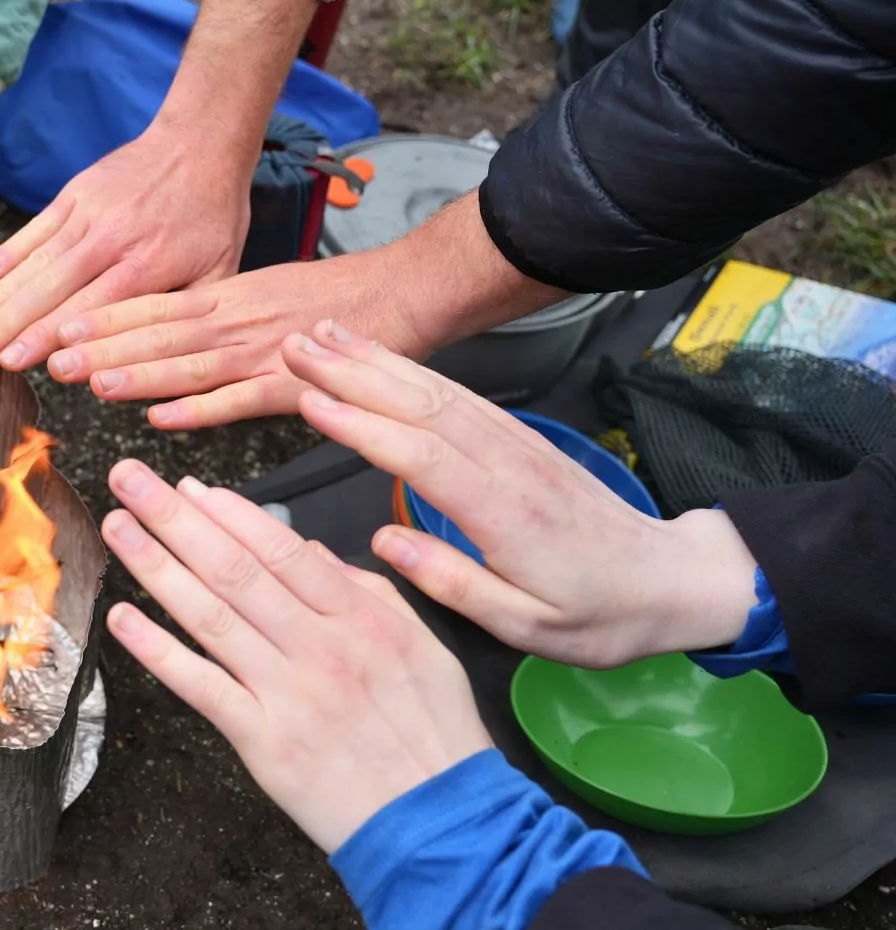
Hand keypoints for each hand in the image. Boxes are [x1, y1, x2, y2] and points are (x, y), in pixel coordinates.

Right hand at [0, 129, 249, 370]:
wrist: (199, 143)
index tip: (13, 363)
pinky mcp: (76, 193)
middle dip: (7, 325)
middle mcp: (111, 240)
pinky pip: (37, 226)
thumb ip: (182, 316)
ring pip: (36, 261)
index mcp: (147, 265)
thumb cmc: (211, 216)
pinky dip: (12, 250)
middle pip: (50, 289)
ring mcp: (89, 213)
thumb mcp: (218, 272)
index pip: (88, 310)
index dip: (47, 337)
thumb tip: (155, 362)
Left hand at [44, 253, 430, 427]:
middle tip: (51, 359)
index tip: (61, 327)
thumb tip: (173, 331)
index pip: (155, 305)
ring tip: (92, 383)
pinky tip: (163, 417)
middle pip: (161, 334)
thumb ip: (219, 314)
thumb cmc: (339, 296)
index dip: (106, 318)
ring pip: (191, 364)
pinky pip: (241, 399)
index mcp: (230, 297)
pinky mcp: (296, 385)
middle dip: (104, 348)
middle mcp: (239, 320)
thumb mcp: (266, 293)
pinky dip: (201, 408)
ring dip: (140, 374)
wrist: (408, 289)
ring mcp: (266, 352)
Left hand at [102, 459, 491, 852]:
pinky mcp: (264, 741)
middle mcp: (320, 646)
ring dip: (156, 566)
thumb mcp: (424, 647)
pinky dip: (158, 650)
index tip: (186, 485)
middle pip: (234, 569)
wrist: (443, 824)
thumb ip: (367, 592)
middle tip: (130, 480)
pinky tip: (123, 618)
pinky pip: (201, 686)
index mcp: (361, 618)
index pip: (280, 549)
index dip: (226, 512)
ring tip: (118, 527)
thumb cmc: (435, 739)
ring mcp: (287, 693)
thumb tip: (310, 551)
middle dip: (174, 517)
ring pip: (210, 615)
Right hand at [279, 319, 758, 667]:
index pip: (424, 457)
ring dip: (375, 359)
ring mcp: (516, 444)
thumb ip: (456, 584)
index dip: (364, 427)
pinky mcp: (518, 438)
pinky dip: (410, 369)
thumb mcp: (530, 629)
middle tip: (293, 347)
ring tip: (319, 337)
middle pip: (421, 405)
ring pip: (437, 390)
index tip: (311, 403)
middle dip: (353, 373)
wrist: (673, 581)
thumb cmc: (599, 616)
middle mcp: (510, 465)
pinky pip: (457, 395)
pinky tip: (376, 356)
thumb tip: (386, 540)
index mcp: (508, 515)